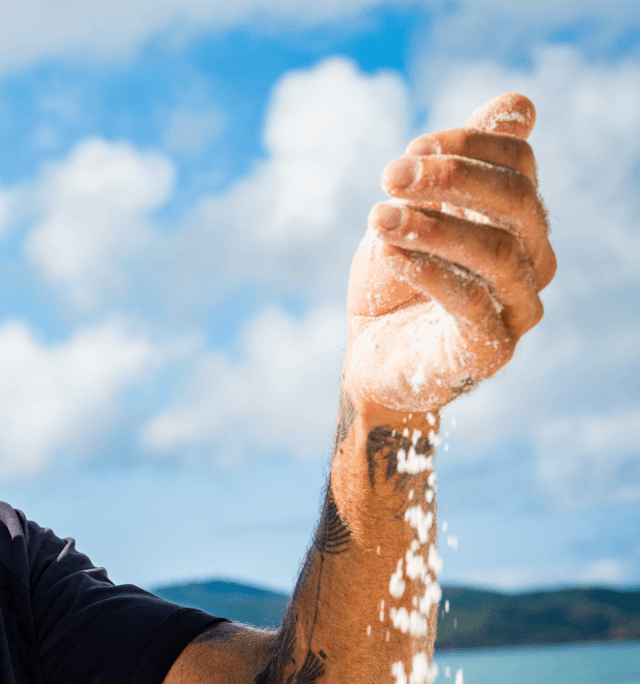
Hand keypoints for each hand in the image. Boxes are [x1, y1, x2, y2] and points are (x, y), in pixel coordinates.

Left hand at [343, 93, 555, 413]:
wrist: (372, 357)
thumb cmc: (395, 280)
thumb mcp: (414, 213)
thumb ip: (454, 163)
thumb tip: (520, 105)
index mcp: (519, 217)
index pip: (519, 161)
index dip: (467, 144)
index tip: (410, 150)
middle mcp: (532, 257)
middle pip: (518, 200)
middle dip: (451, 179)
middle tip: (390, 176)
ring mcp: (518, 306)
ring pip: (496, 252)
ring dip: (431, 226)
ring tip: (378, 218)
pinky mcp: (491, 349)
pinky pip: (471, 303)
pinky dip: (428, 272)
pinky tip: (389, 255)